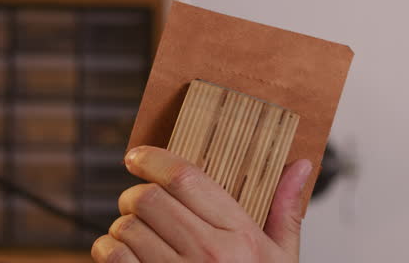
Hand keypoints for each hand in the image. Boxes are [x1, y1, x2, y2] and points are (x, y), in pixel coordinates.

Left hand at [91, 145, 312, 262]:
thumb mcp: (281, 257)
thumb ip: (285, 210)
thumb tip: (301, 166)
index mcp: (241, 237)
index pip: (187, 179)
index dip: (155, 159)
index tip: (140, 156)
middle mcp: (208, 254)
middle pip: (150, 198)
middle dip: (135, 192)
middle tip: (139, 198)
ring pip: (127, 227)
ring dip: (122, 223)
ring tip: (135, 229)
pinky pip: (113, 258)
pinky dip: (108, 248)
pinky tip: (121, 250)